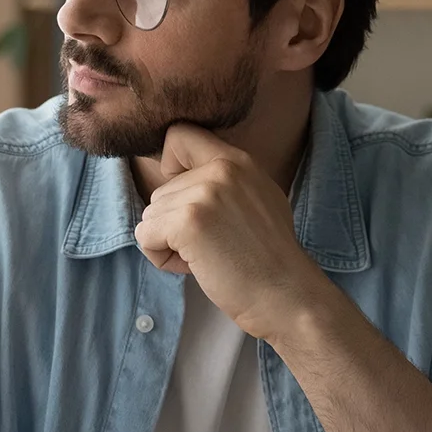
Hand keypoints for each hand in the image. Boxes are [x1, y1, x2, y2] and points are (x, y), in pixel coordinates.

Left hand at [134, 124, 328, 339]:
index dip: (171, 166)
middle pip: (160, 190)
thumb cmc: (269, 260)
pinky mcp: (188, 222)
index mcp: (238, 161)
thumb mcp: (258, 200)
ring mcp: (204, 193)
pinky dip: (161, 257)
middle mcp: (221, 169)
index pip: (179, 136)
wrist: (287, 295)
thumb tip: (181, 179)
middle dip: (175, 224)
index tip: (187, 197)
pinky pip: (145, 235)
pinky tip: (194, 266)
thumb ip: (225, 183)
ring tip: (208, 257)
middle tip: (211, 246)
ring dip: (168, 243)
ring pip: (150, 215)